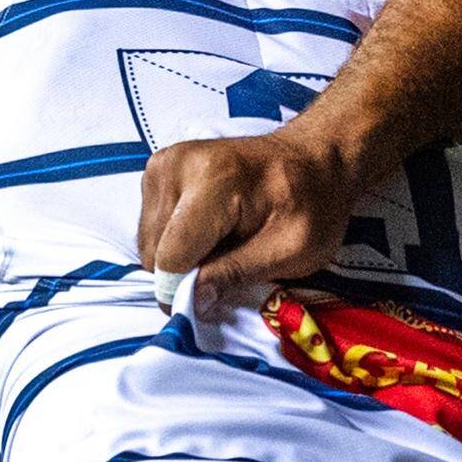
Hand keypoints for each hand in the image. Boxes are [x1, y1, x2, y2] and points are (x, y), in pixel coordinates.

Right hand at [139, 123, 367, 312]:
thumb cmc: (312, 202)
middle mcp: (176, 166)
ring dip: (182, 256)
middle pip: (155, 250)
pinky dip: (177, 240)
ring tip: (225, 242)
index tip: (208, 302)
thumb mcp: (293, 249)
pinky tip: (211, 230)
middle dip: (186, 271)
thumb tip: (192, 300)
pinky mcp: (158, 172)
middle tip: (230, 263)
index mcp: (212, 179)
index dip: (185, 291)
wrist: (312, 159)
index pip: (172, 255)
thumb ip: (238, 274)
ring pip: (149, 243)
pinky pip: (152, 228)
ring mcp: (163, 166)